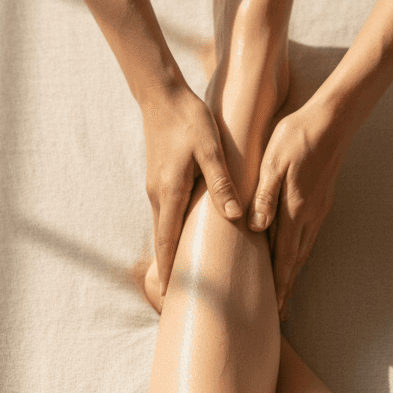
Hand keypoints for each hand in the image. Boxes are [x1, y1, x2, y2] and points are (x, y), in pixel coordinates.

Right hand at [140, 84, 242, 295]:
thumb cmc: (189, 120)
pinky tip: (185, 240)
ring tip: (184, 276)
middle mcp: (158, 195)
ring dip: (172, 252)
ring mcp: (156, 188)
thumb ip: (222, 182)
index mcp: (170, 192)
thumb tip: (235, 215)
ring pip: (164, 228)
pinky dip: (173, 234)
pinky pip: (166, 215)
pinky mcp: (160, 181)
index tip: (170, 295)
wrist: (162, 95)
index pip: (167, 240)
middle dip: (170, 269)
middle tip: (179, 297)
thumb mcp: (210, 149)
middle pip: (163, 241)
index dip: (170, 269)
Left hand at [248, 95, 349, 320]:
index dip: (279, 285)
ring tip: (285, 289)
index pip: (284, 257)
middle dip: (287, 286)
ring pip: (304, 249)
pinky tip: (293, 253)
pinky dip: (299, 252)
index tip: (276, 309)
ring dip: (294, 271)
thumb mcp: (272, 164)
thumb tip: (255, 228)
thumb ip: (264, 197)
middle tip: (279, 311)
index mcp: (295, 209)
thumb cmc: (296, 137)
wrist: (332, 120)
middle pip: (296, 261)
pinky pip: (309, 235)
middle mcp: (310, 215)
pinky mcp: (322, 200)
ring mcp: (319, 209)